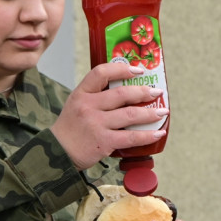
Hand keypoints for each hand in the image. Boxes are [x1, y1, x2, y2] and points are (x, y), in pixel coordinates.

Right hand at [51, 62, 168, 169]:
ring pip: (130, 115)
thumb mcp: (76, 104)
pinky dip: (147, 135)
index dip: (122, 69)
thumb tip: (126, 90)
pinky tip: (157, 133)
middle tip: (156, 92)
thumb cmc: (71, 128)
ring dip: (150, 113)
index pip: (101, 73)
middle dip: (143, 91)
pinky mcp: (104, 141)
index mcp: (81, 93)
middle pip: (121, 94)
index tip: (138, 70)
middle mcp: (88, 106)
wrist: (58, 152)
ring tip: (162, 111)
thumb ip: (96, 96)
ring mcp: (96, 124)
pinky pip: (131, 136)